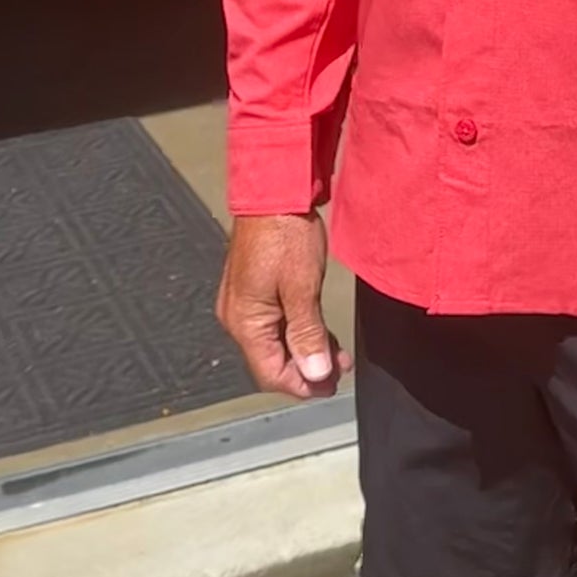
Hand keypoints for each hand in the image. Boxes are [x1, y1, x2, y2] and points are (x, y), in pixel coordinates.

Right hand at [217, 213, 350, 400]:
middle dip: (306, 370)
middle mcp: (237, 317)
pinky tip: (319, 332)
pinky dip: (296, 332)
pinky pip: (273, 323)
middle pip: (270, 361)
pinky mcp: (253, 289)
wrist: (274, 191)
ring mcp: (243, 302)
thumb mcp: (302, 288)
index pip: (270, 373)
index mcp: (244, 321)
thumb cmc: (285, 234)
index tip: (333, 385)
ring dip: (305, 352)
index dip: (303, 385)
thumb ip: (307, 334)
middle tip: (339, 372)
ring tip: (336, 355)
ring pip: (274, 343)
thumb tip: (314, 373)